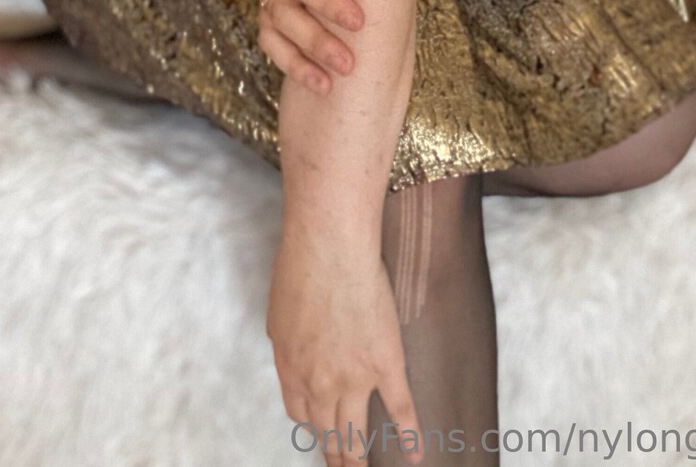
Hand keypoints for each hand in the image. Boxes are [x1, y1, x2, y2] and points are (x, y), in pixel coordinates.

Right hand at [254, 0, 364, 96]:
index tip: (359, 19)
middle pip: (286, 9)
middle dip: (318, 38)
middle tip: (350, 61)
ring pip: (277, 30)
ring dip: (306, 57)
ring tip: (336, 79)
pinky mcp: (268, 9)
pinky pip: (271, 43)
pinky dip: (293, 65)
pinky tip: (320, 83)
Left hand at [267, 228, 424, 466]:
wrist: (329, 250)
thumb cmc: (300, 268)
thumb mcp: (279, 312)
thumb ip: (287, 342)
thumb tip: (294, 352)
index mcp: (291, 368)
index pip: (300, 414)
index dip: (312, 425)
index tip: (320, 431)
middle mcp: (319, 383)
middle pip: (326, 431)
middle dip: (334, 454)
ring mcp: (353, 379)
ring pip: (356, 432)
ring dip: (357, 459)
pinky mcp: (386, 365)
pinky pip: (401, 409)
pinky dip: (410, 436)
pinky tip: (416, 456)